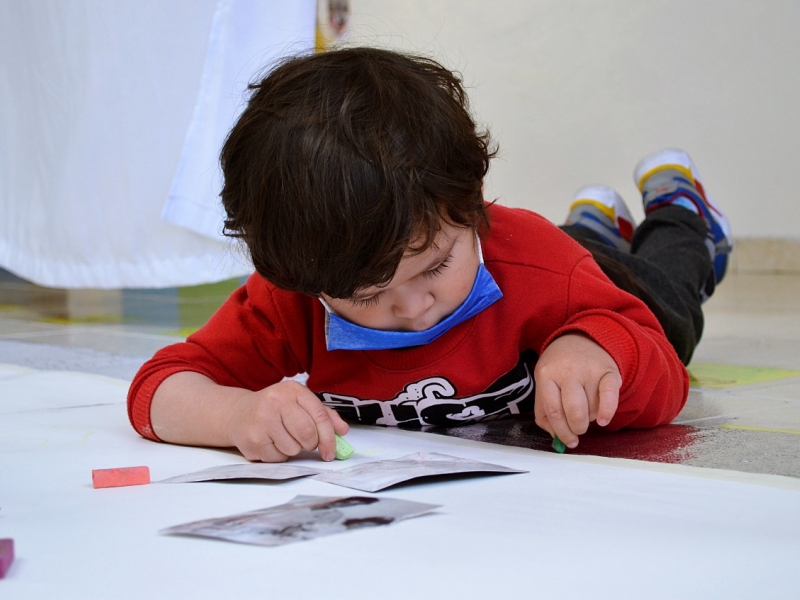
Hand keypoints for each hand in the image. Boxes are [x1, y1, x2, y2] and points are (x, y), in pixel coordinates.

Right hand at [226, 380, 348, 461]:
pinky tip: (271, 443)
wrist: (238, 414)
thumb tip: (343, 430)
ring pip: (293, 448)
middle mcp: (275, 402)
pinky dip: (279, 455)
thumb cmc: (275, 409)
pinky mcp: (252, 440)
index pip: (319, 415)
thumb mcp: (299, 403)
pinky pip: (278, 458)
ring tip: (283, 438)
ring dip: (294, 449)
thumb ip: (323, 415)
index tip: (331, 451)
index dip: (329, 436)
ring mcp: (262, 421)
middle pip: (307, 433)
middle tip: (306, 444)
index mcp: (292, 391)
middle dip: (311, 444)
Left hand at [533, 333, 620, 448]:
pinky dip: (608, 413)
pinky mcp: (609, 372)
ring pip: (592, 409)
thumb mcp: (544, 382)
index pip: (553, 411)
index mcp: (546, 375)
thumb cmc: (561, 367)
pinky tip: (603, 421)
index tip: (568, 441)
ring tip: (587, 407)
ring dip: (591, 417)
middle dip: (577, 428)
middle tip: (579, 430)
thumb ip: (544, 411)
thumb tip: (555, 436)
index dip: (561, 431)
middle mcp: (567, 371)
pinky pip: (611, 397)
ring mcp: (589, 370)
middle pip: (574, 412)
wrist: (583, 339)